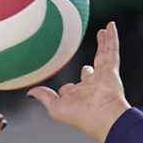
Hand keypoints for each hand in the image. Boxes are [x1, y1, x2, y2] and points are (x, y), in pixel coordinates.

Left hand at [27, 23, 129, 142]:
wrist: (102, 116)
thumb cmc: (81, 115)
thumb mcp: (55, 107)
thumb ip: (44, 96)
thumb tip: (30, 93)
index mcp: (78, 95)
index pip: (71, 88)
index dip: (67, 88)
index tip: (63, 89)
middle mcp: (91, 85)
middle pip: (90, 71)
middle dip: (89, 68)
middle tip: (87, 65)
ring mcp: (102, 76)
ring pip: (103, 55)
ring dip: (103, 43)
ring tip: (103, 32)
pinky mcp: (111, 68)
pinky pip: (112, 49)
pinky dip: (112, 37)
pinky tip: (111, 26)